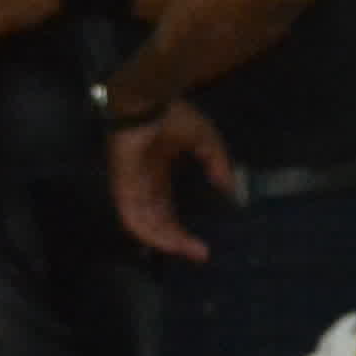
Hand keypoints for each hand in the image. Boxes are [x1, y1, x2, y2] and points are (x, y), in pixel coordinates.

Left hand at [106, 100, 232, 260]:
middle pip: (157, 220)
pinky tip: (168, 241)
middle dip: (176, 239)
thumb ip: (216, 163)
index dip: (181, 227)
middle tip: (200, 253)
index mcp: (159, 172)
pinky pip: (132, 215)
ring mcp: (133, 186)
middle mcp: (144, 184)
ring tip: (188, 251)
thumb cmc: (172, 116)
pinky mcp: (124, 186)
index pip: (166, 208)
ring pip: (145, 223)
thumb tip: (230, 188)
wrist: (147, 102)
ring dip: (165, 240)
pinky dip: (148, 230)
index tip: (204, 243)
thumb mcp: (205, 140)